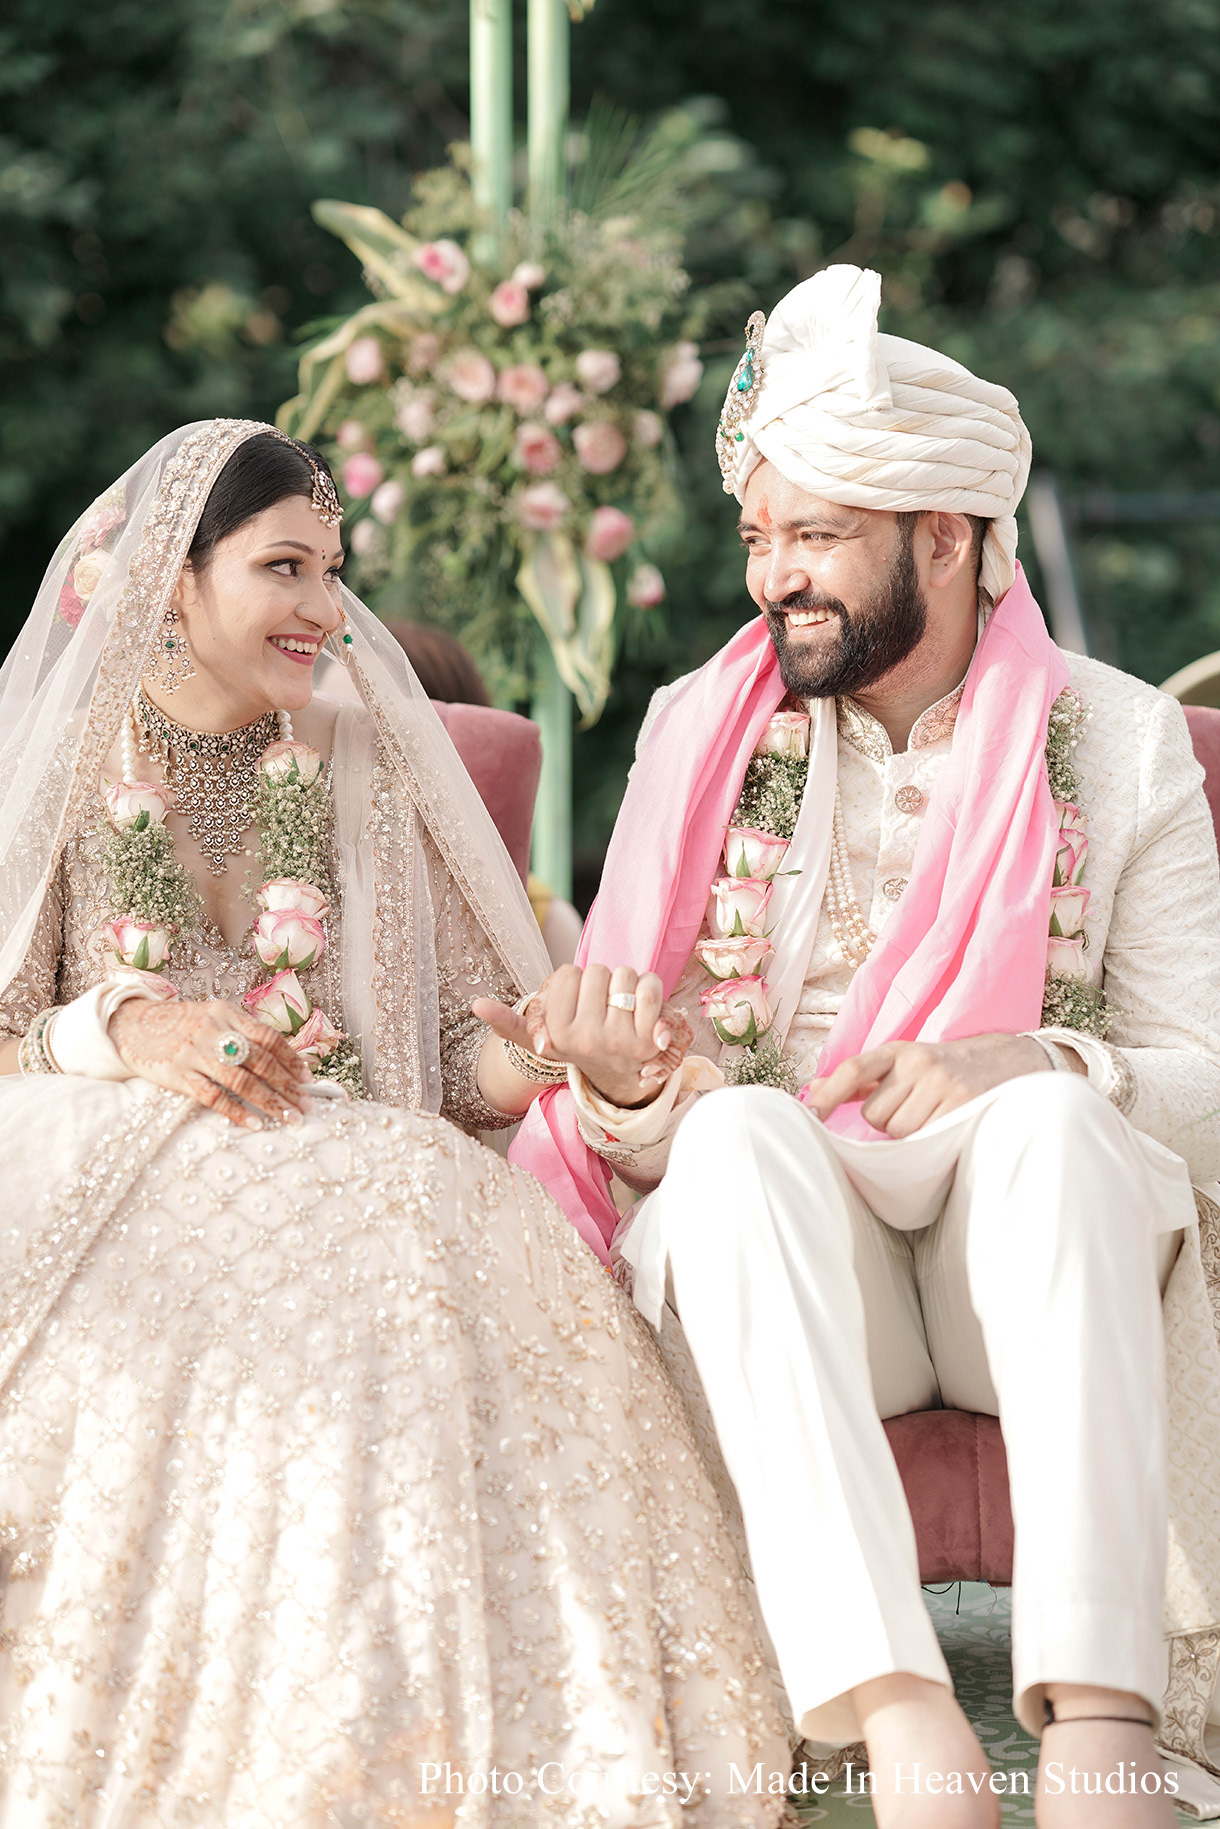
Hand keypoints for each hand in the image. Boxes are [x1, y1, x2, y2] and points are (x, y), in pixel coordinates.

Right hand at [108, 997, 313, 1128]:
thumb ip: (242, 1032)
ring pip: (241, 1081)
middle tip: (306, 1105)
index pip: (268, 1037)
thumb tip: (284, 1060)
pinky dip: (235, 1112)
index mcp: (226, 1012)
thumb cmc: (182, 1025)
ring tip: (289, 1118)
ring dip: (269, 1102)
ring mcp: (194, 1052)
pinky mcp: (177, 1074)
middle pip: (260, 1061)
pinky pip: (212, 1096)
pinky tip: (254, 1124)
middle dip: (287, 1085)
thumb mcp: (213, 1017)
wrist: (132, 1026)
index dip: (291, 1059)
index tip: (308, 1078)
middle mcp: (213, 1030)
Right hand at [474, 964, 690, 1108]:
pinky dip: (650, 989)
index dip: (574, 982)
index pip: (568, 973)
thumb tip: (476, 1005)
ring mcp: (619, 1041)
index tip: (576, 1004)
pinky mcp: (649, 1040)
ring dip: (627, 984)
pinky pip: (650, 989)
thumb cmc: (576, 1043)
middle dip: (601, 981)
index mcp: (557, 1035)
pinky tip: (643, 1008)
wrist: (618, 1075)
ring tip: (621, 1008)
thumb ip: (507, 1021)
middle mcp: (586, 1040)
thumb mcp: (538, 1037)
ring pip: (624, 976)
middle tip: (602, 1006)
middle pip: (597, 971)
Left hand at [802, 1032, 1066, 1137]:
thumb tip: (815, 1089)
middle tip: (915, 1111)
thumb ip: (864, 1078)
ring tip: (932, 1117)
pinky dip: (929, 1140)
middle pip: (874, 1114)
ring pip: (898, 1130)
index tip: (811, 1115)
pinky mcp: (962, 1104)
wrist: (1009, 1061)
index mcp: (900, 1051)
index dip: (829, 1094)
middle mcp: (918, 1063)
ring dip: (909, 1134)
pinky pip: (925, 1138)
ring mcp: (942, 1083)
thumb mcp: (905, 1063)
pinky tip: (945, 1125)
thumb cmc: (946, 1069)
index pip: (855, 1069)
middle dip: (887, 1122)